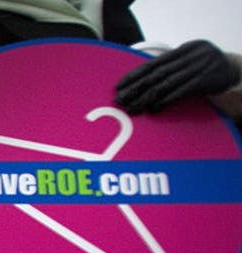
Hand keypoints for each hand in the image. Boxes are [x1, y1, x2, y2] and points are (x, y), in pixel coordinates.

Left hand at [116, 40, 240, 113]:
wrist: (238, 73)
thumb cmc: (208, 70)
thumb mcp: (190, 63)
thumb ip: (170, 68)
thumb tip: (139, 82)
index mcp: (186, 48)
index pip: (154, 63)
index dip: (134, 75)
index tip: (118, 87)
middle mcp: (193, 55)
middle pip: (157, 74)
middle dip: (136, 88)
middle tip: (120, 100)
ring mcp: (202, 65)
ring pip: (168, 83)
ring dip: (147, 98)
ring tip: (133, 108)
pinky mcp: (209, 79)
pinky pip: (183, 90)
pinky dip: (167, 100)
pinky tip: (154, 108)